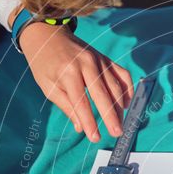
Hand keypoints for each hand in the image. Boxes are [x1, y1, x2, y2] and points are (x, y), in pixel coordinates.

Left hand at [19, 23, 133, 141]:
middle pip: (103, 94)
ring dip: (119, 107)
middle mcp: (86, 64)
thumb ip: (66, 106)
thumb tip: (81, 127)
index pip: (81, 102)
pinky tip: (126, 104)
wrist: (48, 35)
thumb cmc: (44, 63)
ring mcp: (98, 60)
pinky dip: (127, 89)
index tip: (95, 138)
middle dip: (111, 116)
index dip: (89, 121)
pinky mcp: (105, 58)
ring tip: (120, 124)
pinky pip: (122, 74)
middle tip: (116, 133)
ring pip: (115, 86)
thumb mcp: (48, 87)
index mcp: (68, 72)